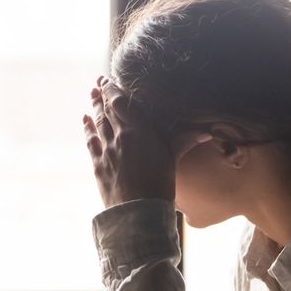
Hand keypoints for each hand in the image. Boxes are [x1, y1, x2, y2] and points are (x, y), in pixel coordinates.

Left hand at [81, 77, 207, 207]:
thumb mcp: (172, 159)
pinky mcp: (98, 164)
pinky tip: (85, 119)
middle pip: (108, 110)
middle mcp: (120, 136)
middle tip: (97, 83)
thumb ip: (183, 141)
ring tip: (92, 95)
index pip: (121, 103)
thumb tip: (205, 133)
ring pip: (98, 123)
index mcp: (140, 131)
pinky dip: (87, 128)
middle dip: (102, 95)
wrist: (138, 211)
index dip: (112, 89)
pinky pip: (90, 140)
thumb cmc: (160, 185)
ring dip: (94, 107)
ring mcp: (107, 150)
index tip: (107, 79)